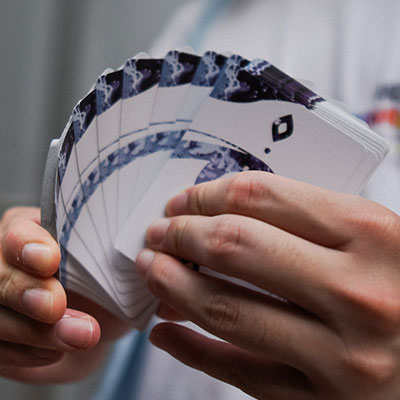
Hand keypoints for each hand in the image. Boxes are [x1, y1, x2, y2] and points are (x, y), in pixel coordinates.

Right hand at [0, 207, 100, 382]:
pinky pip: (0, 351)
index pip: (17, 230)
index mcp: (34, 233)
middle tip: (55, 306)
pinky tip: (58, 350)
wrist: (100, 321)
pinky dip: (30, 352)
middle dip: (26, 291)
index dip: (27, 244)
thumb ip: (104, 252)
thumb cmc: (107, 281)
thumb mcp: (112, 263)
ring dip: (36, 331)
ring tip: (81, 336)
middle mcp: (8, 262)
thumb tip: (119, 254)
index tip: (50, 260)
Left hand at [136, 171, 399, 399]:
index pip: (262, 197)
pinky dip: (190, 349)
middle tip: (159, 234)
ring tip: (153, 271)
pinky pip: (238, 372)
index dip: (208, 194)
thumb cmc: (399, 285)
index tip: (182, 202)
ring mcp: (342, 357)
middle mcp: (359, 294)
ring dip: (172, 286)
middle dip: (182, 235)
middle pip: (235, 246)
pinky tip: (166, 332)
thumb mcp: (369, 240)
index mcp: (372, 235)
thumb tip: (222, 218)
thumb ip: (305, 225)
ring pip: (226, 310)